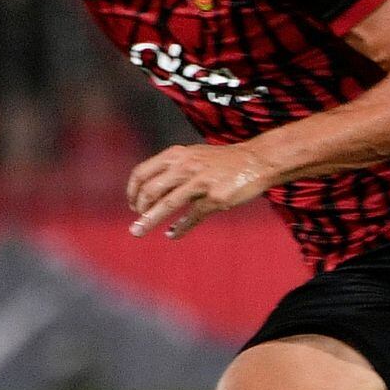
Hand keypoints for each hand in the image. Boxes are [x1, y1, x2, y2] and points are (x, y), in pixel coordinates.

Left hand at [126, 143, 275, 239]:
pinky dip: (179, 228)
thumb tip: (150, 190)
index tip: (132, 205)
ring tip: (137, 232)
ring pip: (167, 204)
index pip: (142, 173)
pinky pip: (191, 216)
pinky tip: (173, 234)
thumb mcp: (194, 155)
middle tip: (137, 221)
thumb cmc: (223, 161)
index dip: (132, 191)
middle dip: (139, 208)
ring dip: (149, 221)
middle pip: (151, 190)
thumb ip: (173, 169)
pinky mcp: (215, 198)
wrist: (256, 160)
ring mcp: (201, 182)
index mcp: (177, 155)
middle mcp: (186, 166)